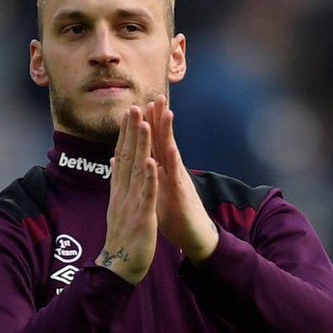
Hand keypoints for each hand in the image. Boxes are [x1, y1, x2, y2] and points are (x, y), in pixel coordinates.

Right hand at [96, 106, 158, 283]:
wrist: (119, 266)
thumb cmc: (122, 237)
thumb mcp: (117, 206)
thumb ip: (116, 183)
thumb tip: (112, 162)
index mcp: (119, 190)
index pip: (122, 156)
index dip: (126, 134)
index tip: (130, 113)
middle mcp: (123, 192)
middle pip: (127, 157)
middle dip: (131, 132)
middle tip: (134, 107)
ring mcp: (131, 203)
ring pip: (137, 170)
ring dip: (140, 147)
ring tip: (144, 124)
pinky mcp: (142, 216)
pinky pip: (146, 194)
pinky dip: (149, 178)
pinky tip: (152, 161)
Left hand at [146, 95, 218, 264]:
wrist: (193, 236)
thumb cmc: (175, 215)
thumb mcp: (157, 192)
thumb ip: (148, 175)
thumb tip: (139, 162)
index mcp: (162, 170)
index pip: (153, 143)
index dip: (146, 124)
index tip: (140, 104)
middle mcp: (172, 171)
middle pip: (164, 140)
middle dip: (160, 119)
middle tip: (157, 96)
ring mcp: (178, 180)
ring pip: (172, 152)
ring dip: (168, 133)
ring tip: (166, 112)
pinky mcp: (182, 194)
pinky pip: (176, 175)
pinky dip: (173, 161)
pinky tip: (171, 147)